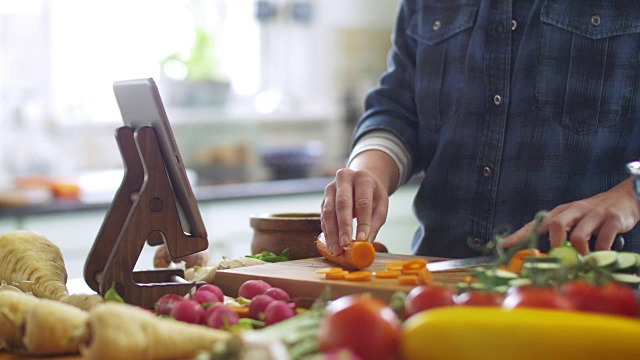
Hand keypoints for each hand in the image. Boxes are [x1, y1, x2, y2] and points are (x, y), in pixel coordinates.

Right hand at [320, 168, 389, 254]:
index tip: (362, 239)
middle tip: (345, 244)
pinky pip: (323, 217)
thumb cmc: (373, 195)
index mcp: (363, 178)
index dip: (362, 221)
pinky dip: (327, 232)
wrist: (361, 180)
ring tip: (336, 250)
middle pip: (342, 204)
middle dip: (343, 227)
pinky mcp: (323, 199)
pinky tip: (331, 244)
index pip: (362, 202)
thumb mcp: (380, 206)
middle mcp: (344, 179)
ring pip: (328, 211)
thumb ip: (373, 225)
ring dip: (332, 233)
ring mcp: (331, 188)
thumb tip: (365, 245)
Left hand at [503, 178, 639, 253]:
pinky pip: (603, 240)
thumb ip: (560, 233)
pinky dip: (600, 252)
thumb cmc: (593, 214)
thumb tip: (543, 256)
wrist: (625, 198)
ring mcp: (594, 214)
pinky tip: (600, 256)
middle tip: (559, 258)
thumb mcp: (573, 218)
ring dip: (578, 253)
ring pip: (578, 235)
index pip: (536, 223)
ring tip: (583, 261)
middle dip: (554, 244)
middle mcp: (575, 210)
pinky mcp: (612, 220)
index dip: (520, 235)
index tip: (504, 245)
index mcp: (561, 212)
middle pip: (556, 224)